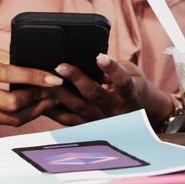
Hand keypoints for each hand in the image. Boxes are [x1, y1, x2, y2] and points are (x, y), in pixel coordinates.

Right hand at [0, 49, 63, 143]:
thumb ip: (8, 58)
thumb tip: (38, 63)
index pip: (9, 74)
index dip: (35, 77)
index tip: (54, 78)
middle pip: (13, 104)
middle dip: (38, 98)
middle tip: (54, 91)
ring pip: (13, 119)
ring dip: (36, 111)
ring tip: (49, 100)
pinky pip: (5, 122)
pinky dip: (22, 115)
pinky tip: (33, 107)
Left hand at [44, 54, 174, 127]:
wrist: (142, 114)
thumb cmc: (133, 86)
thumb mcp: (132, 73)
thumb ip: (114, 67)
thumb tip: (91, 56)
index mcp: (129, 95)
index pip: (122, 81)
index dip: (112, 69)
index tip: (100, 56)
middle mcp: (116, 110)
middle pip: (95, 94)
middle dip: (76, 79)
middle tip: (60, 66)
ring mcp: (102, 121)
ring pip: (78, 108)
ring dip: (60, 94)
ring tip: (45, 80)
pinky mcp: (90, 127)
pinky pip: (69, 120)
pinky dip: (55, 110)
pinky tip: (42, 98)